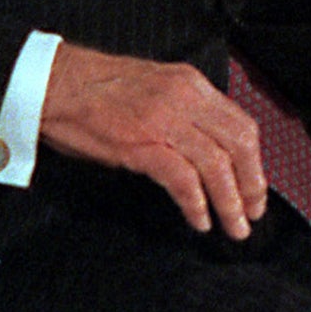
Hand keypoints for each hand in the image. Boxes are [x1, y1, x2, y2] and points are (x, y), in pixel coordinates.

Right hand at [39, 42, 265, 238]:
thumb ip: (185, 111)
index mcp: (191, 84)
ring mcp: (164, 121)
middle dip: (252, 185)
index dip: (255, 161)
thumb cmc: (98, 90)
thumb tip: (209, 146)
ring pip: (216, 164)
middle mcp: (185, 99)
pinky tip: (199, 219)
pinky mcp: (140, 144)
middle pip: (239, 145)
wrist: (54, 84)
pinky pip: (182, 178)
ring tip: (233, 227)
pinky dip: (196, 203)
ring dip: (230, 202)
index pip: (241, 124)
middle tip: (252, 214)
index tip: (256, 187)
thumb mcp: (155, 88)